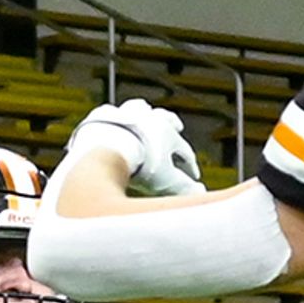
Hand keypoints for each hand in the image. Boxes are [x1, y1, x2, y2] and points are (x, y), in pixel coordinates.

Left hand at [68, 97, 202, 197]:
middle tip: (177, 126)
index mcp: (167, 134)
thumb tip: (200, 193)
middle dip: (172, 124)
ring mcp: (125, 115)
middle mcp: (148, 119)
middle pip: (165, 119)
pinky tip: (110, 119)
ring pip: (138, 109)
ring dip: (144, 112)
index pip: (183, 151)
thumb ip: (183, 187)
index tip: (193, 177)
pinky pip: (108, 113)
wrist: (106, 147)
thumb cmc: (138, 164)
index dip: (189, 165)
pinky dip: (111, 117)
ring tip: (146, 111)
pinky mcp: (103, 116)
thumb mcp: (164, 180)